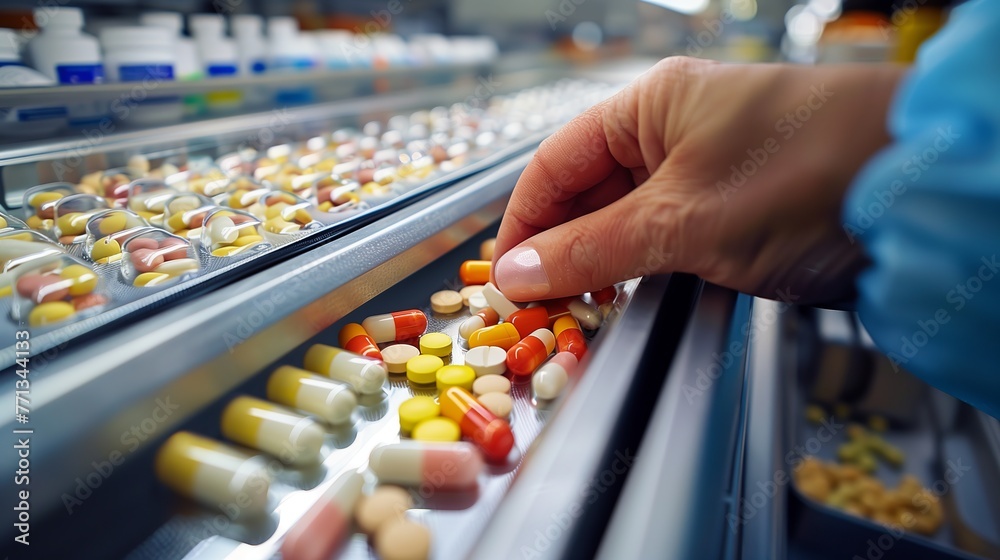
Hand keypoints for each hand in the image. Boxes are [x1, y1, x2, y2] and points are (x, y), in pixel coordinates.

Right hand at [492, 57, 905, 303]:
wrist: (918, 196)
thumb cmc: (805, 176)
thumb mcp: (680, 221)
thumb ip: (590, 249)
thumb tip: (515, 272)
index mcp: (652, 105)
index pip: (556, 164)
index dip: (522, 221)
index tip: (504, 276)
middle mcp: (675, 131)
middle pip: (588, 193)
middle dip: (560, 249)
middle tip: (542, 306)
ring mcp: (707, 172)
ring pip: (627, 221)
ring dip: (601, 266)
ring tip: (582, 311)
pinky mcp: (736, 212)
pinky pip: (668, 239)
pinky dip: (644, 272)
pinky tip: (633, 301)